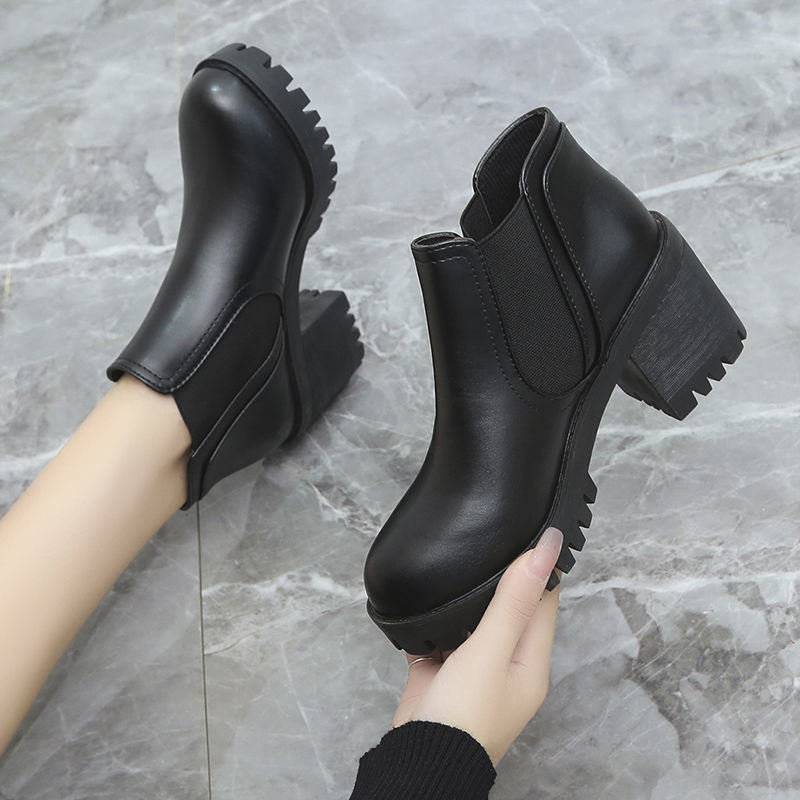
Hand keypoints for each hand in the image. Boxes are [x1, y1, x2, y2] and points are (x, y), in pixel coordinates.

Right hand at [391, 527, 562, 765]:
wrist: (418, 761)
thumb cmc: (464, 716)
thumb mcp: (491, 650)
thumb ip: (514, 600)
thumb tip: (546, 551)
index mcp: (530, 661)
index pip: (544, 601)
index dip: (539, 566)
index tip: (530, 529)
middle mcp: (506, 664)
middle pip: (510, 608)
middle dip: (502, 575)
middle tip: (490, 536)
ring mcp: (473, 670)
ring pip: (474, 620)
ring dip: (468, 596)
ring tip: (459, 558)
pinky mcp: (441, 672)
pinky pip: (442, 635)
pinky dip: (437, 618)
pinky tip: (428, 597)